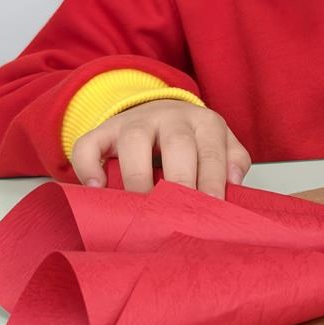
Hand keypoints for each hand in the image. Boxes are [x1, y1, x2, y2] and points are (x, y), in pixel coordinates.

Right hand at [69, 99, 251, 196]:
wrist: (158, 111)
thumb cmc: (193, 141)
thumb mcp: (220, 145)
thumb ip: (232, 162)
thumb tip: (234, 184)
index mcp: (204, 122)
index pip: (212, 152)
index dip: (212, 181)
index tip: (211, 209)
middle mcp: (170, 116)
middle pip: (177, 144)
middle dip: (179, 179)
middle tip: (179, 213)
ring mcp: (134, 121)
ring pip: (134, 140)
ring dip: (138, 176)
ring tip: (140, 208)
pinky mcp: (103, 131)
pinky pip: (89, 144)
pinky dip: (89, 167)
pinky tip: (97, 190)